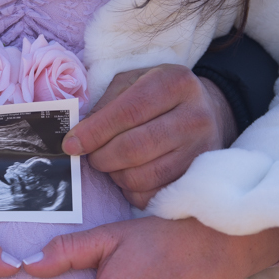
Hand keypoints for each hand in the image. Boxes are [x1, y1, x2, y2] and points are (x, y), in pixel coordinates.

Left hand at [62, 65, 236, 208]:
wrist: (207, 112)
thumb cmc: (159, 95)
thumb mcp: (134, 82)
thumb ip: (106, 103)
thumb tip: (78, 136)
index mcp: (174, 83)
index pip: (128, 111)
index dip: (94, 131)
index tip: (71, 144)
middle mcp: (194, 116)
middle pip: (135, 148)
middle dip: (101, 157)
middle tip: (91, 156)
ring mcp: (199, 150)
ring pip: (142, 177)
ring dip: (115, 175)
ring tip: (112, 163)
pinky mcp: (197, 177)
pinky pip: (152, 196)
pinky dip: (131, 190)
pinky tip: (130, 175)